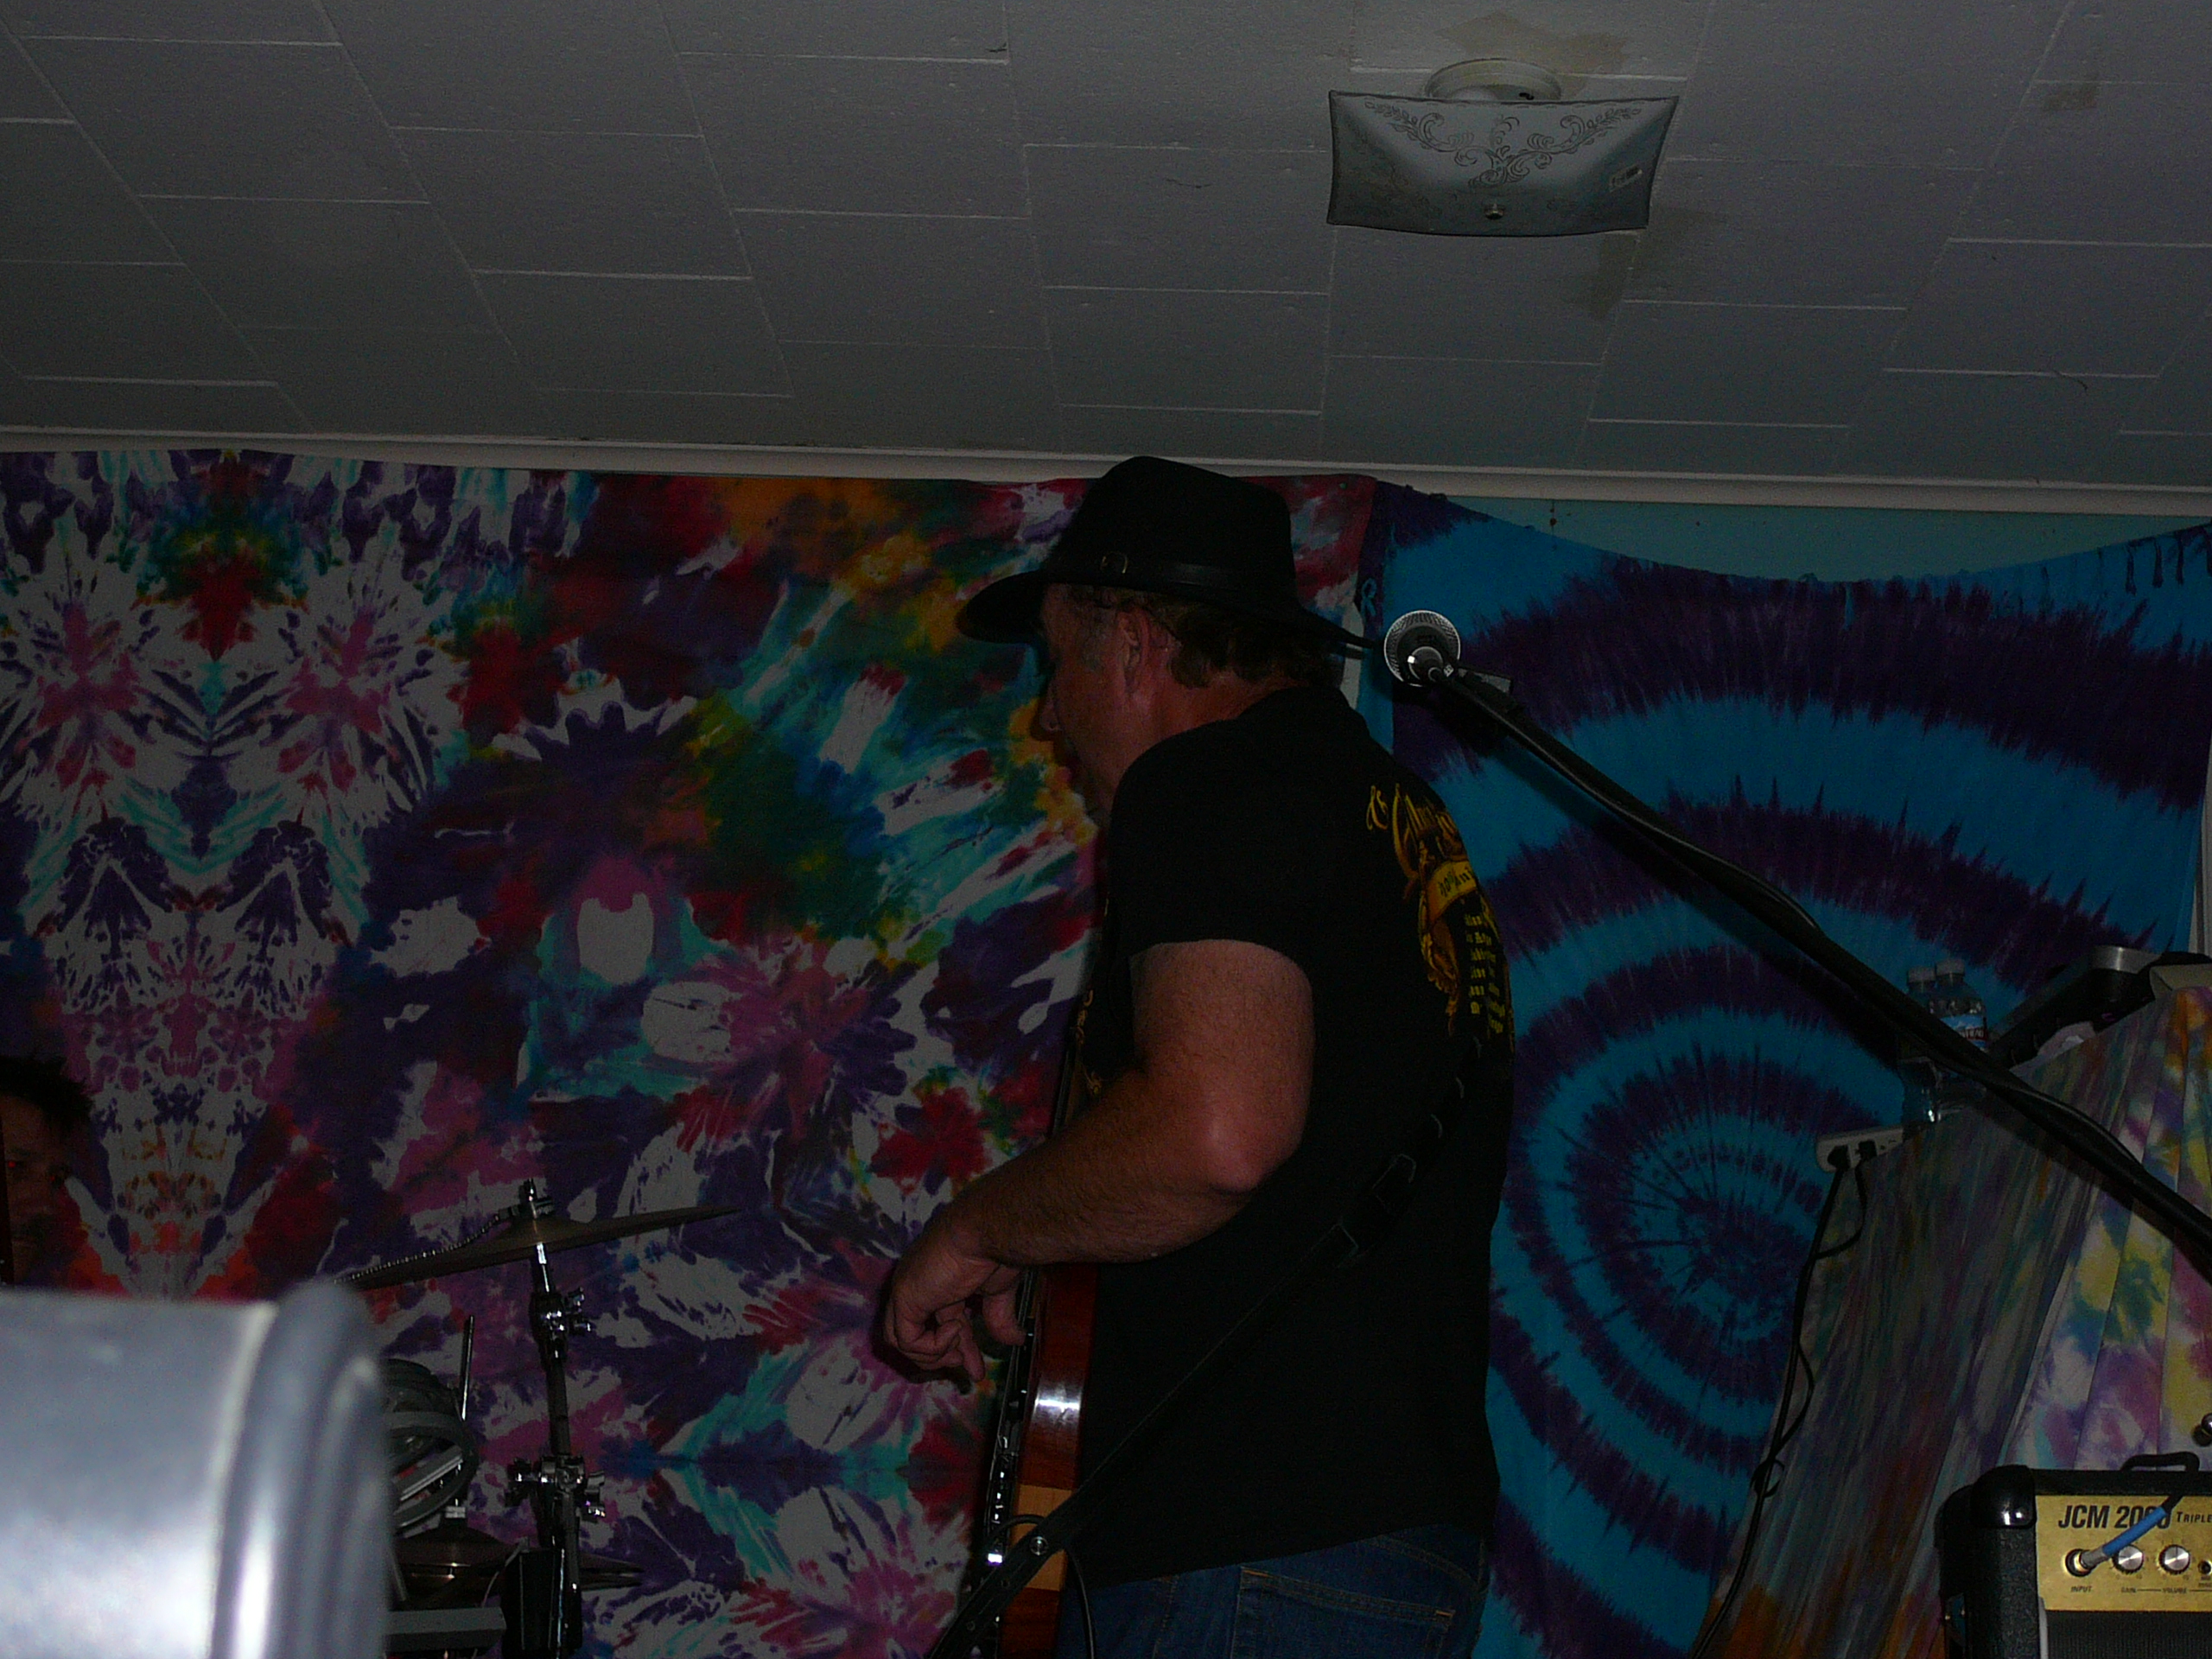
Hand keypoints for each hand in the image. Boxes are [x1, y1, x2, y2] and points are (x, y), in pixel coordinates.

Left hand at [882, 1207, 1021, 1382]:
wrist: (987, 1233)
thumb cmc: (995, 1250)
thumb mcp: (999, 1291)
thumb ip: (999, 1317)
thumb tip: (1015, 1341)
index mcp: (939, 1282)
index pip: (941, 1323)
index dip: (959, 1348)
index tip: (977, 1370)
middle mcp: (919, 1286)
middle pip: (917, 1335)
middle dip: (941, 1358)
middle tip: (966, 1368)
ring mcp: (908, 1291)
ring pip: (902, 1341)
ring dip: (935, 1355)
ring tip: (959, 1351)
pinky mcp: (904, 1298)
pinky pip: (906, 1340)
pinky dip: (931, 1346)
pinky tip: (954, 1329)